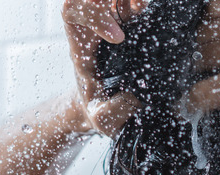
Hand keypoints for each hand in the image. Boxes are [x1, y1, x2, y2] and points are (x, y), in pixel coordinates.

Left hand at [62, 0, 142, 136]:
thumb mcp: (103, 118)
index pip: (73, 13)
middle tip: (135, 7)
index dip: (94, 15)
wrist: (103, 108)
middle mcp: (92, 30)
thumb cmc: (99, 111)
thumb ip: (116, 111)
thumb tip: (135, 96)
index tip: (120, 38)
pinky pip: (126, 3)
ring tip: (142, 5)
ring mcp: (108, 24)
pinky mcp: (125, 25)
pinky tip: (146, 9)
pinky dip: (137, 2)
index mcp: (81, 47)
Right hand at [188, 0, 219, 114]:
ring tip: (203, 58)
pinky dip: (212, 17)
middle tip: (192, 81)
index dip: (192, 103)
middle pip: (204, 56)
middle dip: (194, 72)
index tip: (182, 108)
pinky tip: (213, 30)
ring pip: (208, 28)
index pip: (212, 89)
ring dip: (200, 46)